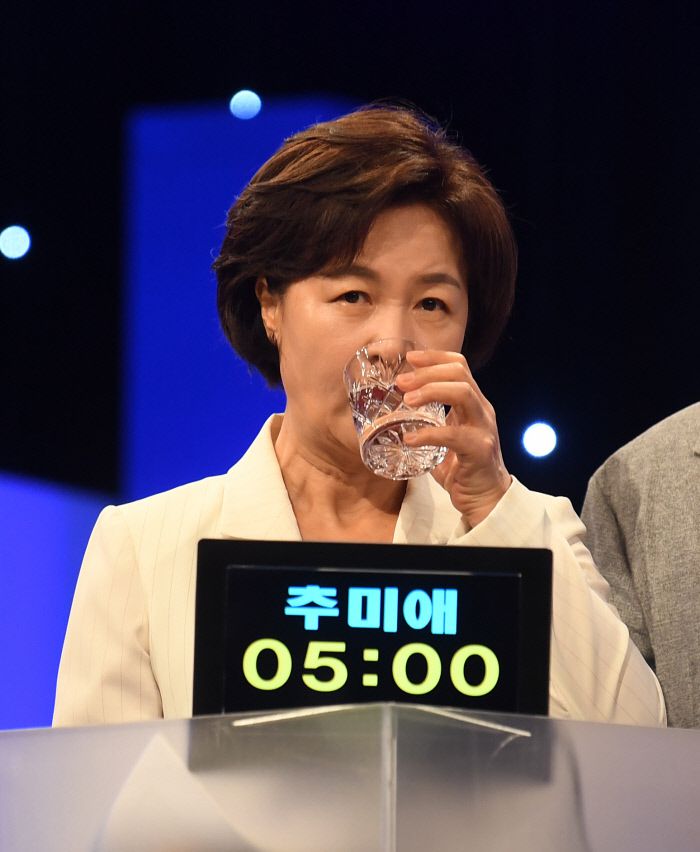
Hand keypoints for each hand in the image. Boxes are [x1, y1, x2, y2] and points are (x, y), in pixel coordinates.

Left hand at [396, 349, 511, 527]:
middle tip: (401, 382)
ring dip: (430, 392)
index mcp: (474, 404)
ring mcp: (483, 429)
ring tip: (406, 401)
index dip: (435, 357)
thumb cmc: (463, 469)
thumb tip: (394, 416)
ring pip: (462, 394)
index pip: (459, 366)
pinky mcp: (479, 450)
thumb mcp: (446, 438)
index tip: (410, 358)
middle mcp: (482, 411)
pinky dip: (427, 434)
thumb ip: (430, 424)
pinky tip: (409, 439)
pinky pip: (452, 435)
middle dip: (427, 373)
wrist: (486, 500)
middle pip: (459, 374)